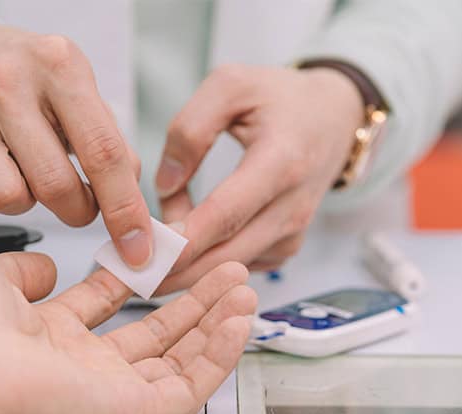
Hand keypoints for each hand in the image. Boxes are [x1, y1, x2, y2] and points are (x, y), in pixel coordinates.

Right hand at [0, 22, 152, 267]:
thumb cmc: (24, 78)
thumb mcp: (75, 89)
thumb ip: (107, 142)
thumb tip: (131, 210)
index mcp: (57, 64)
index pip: (102, 153)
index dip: (125, 210)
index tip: (138, 249)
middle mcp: (2, 80)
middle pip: (53, 186)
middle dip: (76, 211)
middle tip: (78, 205)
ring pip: (5, 200)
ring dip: (23, 201)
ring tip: (20, 170)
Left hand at [0, 251, 255, 413]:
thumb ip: (19, 267)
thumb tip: (47, 265)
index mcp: (50, 334)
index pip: (109, 305)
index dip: (143, 277)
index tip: (171, 250)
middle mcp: (83, 365)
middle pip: (155, 333)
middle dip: (194, 300)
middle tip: (227, 271)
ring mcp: (109, 390)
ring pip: (179, 361)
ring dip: (215, 325)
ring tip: (245, 290)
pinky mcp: (128, 411)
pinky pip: (186, 389)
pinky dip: (218, 358)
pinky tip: (239, 323)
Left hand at [154, 65, 363, 291]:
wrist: (335, 117)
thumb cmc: (279, 98)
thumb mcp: (231, 85)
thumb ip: (191, 129)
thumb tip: (164, 186)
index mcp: (281, 161)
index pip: (226, 213)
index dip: (184, 240)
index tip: (143, 254)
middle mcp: (293, 206)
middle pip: (227, 255)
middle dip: (175, 272)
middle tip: (127, 279)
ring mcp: (293, 232)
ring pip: (231, 267)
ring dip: (186, 271)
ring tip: (141, 266)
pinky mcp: (286, 246)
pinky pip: (240, 264)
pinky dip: (207, 265)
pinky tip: (178, 253)